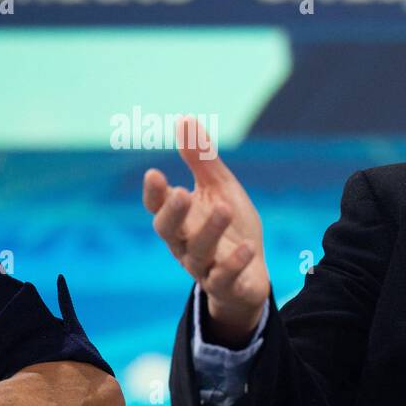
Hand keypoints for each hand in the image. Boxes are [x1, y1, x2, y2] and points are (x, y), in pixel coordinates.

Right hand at [142, 116, 269, 347]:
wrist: (252, 276)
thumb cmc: (231, 228)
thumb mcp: (220, 190)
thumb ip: (202, 160)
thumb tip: (184, 119)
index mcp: (180, 220)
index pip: (158, 207)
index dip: (154, 194)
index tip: (154, 174)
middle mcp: (184, 244)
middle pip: (168, 231)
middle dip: (173, 213)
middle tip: (182, 192)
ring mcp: (204, 267)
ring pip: (198, 252)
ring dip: (210, 230)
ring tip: (224, 207)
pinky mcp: (226, 285)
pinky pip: (225, 278)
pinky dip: (234, 264)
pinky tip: (247, 248)